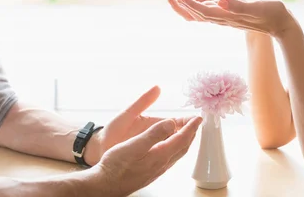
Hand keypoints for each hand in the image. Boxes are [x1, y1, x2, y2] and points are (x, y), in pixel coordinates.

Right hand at [84, 85, 198, 165]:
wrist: (105, 185)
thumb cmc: (116, 166)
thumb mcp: (135, 145)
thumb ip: (154, 134)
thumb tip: (171, 123)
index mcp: (160, 155)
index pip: (182, 138)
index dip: (191, 127)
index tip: (198, 117)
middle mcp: (161, 164)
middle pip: (182, 147)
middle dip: (191, 133)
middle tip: (195, 122)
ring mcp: (156, 170)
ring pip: (176, 153)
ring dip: (183, 141)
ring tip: (185, 131)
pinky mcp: (149, 172)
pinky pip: (169, 157)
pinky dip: (174, 147)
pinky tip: (168, 146)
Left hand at [167, 0, 297, 37]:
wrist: (281, 24)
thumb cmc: (271, 14)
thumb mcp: (256, 7)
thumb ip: (238, 5)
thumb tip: (220, 2)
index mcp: (228, 16)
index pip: (204, 12)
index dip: (191, 6)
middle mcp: (224, 18)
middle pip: (197, 15)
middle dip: (182, 7)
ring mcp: (226, 17)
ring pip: (201, 14)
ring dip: (186, 7)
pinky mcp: (230, 14)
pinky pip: (209, 11)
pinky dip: (198, 5)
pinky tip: (193, 0)